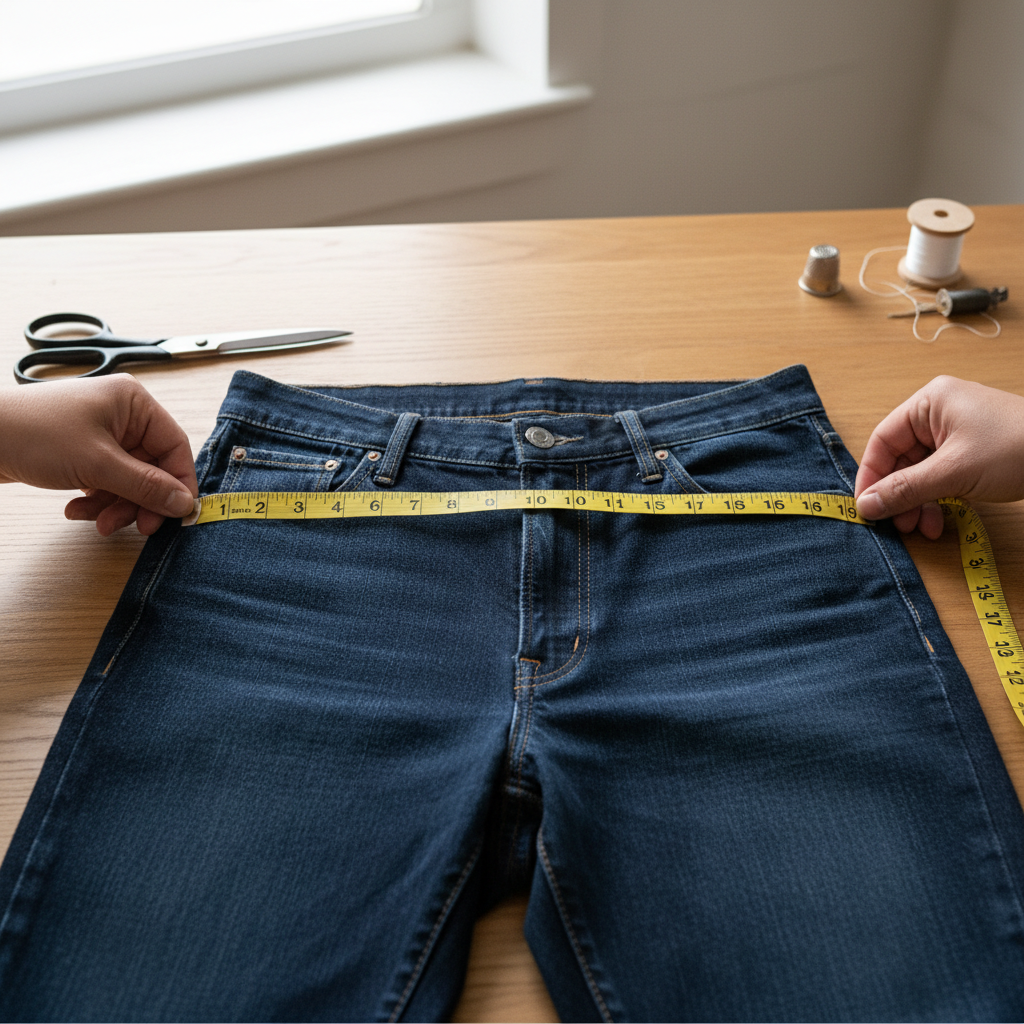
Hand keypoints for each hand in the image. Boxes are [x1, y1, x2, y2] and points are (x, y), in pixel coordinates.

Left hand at [0, 375, 196, 535]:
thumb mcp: (98, 463)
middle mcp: (122, 416)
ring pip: (129, 481)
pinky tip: (75, 509)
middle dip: (140, 501)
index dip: (179, 483)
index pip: (174, 447)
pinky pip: (106, 482)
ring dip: (115, 506)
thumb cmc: (32, 433)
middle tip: (135, 526)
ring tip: (96, 521)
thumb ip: (146, 486)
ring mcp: (101, 435)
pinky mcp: (83, 452)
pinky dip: (96, 500)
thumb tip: (183, 503)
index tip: (176, 515)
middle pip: (152, 469)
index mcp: (134, 403)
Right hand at [854, 376, 1023, 538]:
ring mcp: (958, 434)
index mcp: (930, 403)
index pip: (883, 440)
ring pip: (921, 472)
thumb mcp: (953, 473)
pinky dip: (937, 500)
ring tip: (924, 528)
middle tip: (899, 524)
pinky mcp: (972, 453)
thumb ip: (904, 490)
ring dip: (918, 503)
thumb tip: (866, 506)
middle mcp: (939, 414)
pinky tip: (941, 521)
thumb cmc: (1016, 449)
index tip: (866, 507)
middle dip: (899, 496)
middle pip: (901, 459)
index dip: (871, 476)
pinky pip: (941, 477)